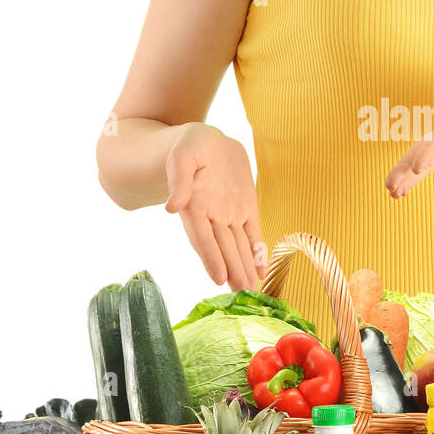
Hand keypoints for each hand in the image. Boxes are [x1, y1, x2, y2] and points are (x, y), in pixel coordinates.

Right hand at [164, 124, 265, 287]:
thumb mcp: (182, 156)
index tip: (218, 278)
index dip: (210, 258)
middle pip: (223, 248)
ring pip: (238, 246)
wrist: (209, 140)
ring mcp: (229, 214)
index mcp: (194, 206)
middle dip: (233, 271)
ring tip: (252, 290)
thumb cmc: (190, 146)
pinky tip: (261, 271)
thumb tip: (172, 207)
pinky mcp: (246, 208)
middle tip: (242, 294)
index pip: (201, 238)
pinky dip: (257, 252)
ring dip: (245, 268)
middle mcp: (211, 216)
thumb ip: (178, 180)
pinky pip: (253, 234)